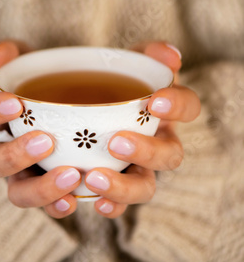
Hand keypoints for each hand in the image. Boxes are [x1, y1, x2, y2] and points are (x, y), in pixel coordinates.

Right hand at [0, 41, 81, 217]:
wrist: (69, 100)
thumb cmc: (40, 81)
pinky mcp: (46, 188)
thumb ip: (11, 54)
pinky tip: (78, 198)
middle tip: (46, 141)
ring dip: (41, 188)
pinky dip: (60, 205)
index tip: (15, 103)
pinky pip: (47, 206)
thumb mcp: (26, 61)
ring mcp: (21, 174)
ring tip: (71, 175)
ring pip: (17, 193)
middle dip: (14, 156)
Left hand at [84, 42, 200, 217]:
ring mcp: (135, 168)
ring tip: (93, 177)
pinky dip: (106, 206)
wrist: (73, 101)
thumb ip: (148, 55)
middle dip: (148, 152)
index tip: (154, 101)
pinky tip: (86, 201)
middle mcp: (156, 144)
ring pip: (144, 187)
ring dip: (123, 187)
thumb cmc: (107, 82)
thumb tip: (170, 56)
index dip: (178, 106)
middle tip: (117, 141)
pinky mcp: (111, 186)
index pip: (188, 107)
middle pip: (170, 156)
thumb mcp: (125, 62)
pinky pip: (115, 205)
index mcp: (164, 113)